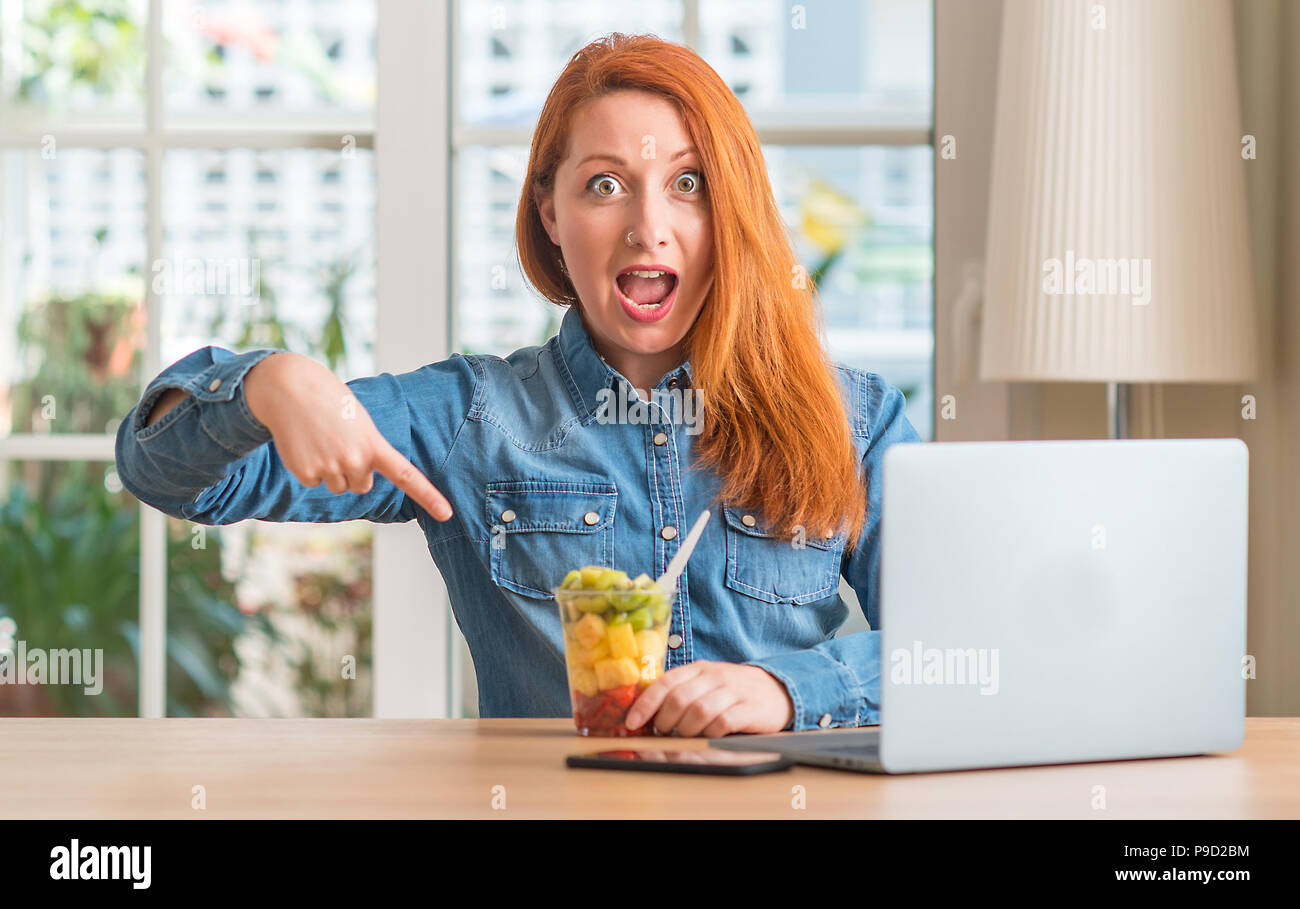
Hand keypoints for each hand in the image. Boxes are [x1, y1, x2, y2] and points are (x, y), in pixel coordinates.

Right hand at [244, 352, 453, 519]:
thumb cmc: (331, 402)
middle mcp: (355, 460)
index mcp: (374, 445)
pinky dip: (309, 467)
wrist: (291, 388)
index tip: (447, 514)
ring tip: (322, 440)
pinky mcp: (305, 472)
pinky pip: (314, 481)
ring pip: (338, 486)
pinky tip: (305, 444)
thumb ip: (368, 450)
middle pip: (361, 485)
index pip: (406, 476)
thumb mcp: (360, 422)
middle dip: (352, 470)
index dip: (428, 497)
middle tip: (339, 442)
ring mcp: (329, 468)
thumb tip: (358, 479)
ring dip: (331, 469)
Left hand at [623, 660, 794, 736]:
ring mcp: (733, 690)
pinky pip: (723, 722)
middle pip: (679, 699)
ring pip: (699, 711)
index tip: (632, 723)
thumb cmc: (733, 690)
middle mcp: (714, 676)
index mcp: (699, 668)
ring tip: (686, 737)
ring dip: (686, 730)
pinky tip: (709, 736)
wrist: (778, 689)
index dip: (645, 704)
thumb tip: (646, 715)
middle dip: (665, 721)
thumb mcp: (706, 682)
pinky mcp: (750, 708)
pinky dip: (711, 733)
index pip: (665, 682)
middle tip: (664, 734)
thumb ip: (681, 692)